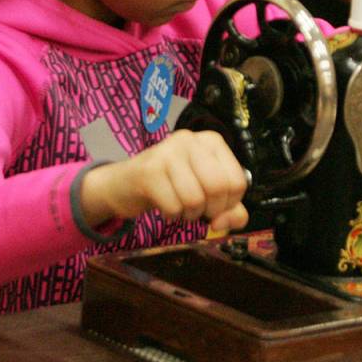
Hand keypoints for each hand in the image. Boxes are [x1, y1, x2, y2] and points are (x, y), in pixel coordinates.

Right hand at [80, 130, 249, 231]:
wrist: (124, 184)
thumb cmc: (171, 185)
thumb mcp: (206, 193)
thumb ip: (229, 209)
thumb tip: (230, 221)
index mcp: (212, 141)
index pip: (237, 181)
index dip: (229, 204)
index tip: (214, 207)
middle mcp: (191, 140)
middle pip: (219, 188)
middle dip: (210, 210)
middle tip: (196, 210)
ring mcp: (168, 152)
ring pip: (195, 199)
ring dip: (189, 214)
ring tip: (179, 205)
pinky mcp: (149, 170)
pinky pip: (174, 206)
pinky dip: (172, 215)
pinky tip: (164, 205)